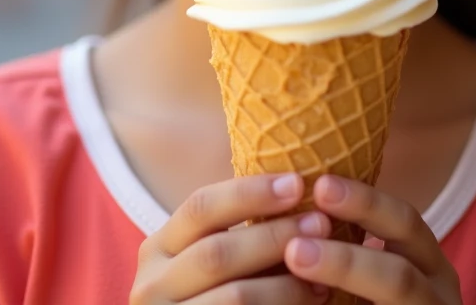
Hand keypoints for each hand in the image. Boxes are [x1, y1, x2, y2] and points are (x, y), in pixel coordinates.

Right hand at [130, 172, 331, 303]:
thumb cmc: (215, 294)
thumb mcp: (210, 258)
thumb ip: (239, 233)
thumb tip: (299, 189)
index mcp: (159, 248)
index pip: (200, 207)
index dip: (250, 192)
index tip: (298, 183)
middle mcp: (151, 285)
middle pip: (217, 253)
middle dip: (275, 236)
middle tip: (322, 224)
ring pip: (234, 298)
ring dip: (286, 285)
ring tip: (324, 277)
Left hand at [284, 176, 462, 304]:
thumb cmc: (373, 295)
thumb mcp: (375, 271)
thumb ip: (346, 244)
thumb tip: (289, 208)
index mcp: (429, 266)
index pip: (405, 223)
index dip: (365, 203)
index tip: (318, 185)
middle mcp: (438, 299)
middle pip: (401, 276)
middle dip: (347, 261)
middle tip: (295, 248)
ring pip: (396, 301)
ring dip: (344, 284)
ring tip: (296, 269)